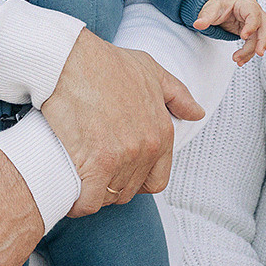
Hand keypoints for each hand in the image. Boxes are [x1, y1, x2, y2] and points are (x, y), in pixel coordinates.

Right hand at [40, 30, 205, 217]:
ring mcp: (121, 159)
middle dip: (111, 186)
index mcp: (161, 133)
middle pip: (129, 191)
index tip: (117, 172)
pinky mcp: (94, 165)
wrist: (70, 61)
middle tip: (91, 175)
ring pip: (108, 197)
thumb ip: (178, 95)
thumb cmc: (106, 64)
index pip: (156, 181)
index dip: (135, 180)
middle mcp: (146, 149)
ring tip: (78, 182)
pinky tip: (69, 193)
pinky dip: (77, 203)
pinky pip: (88, 201)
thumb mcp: (151, 71)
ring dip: (93, 194)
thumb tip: (197, 113)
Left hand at [194, 0, 265, 64]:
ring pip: (260, 38)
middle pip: (265, 26)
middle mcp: (254, 13)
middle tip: (259, 52)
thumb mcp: (212, 8)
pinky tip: (240, 61)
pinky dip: (248, 53)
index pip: (254, 14)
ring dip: (251, 51)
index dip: (251, 25)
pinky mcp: (253, 33)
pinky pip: (254, 44)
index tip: (243, 36)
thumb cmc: (222, 3)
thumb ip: (206, 16)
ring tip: (238, 60)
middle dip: (263, 40)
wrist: (226, 4)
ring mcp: (255, 24)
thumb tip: (197, 24)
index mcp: (245, 4)